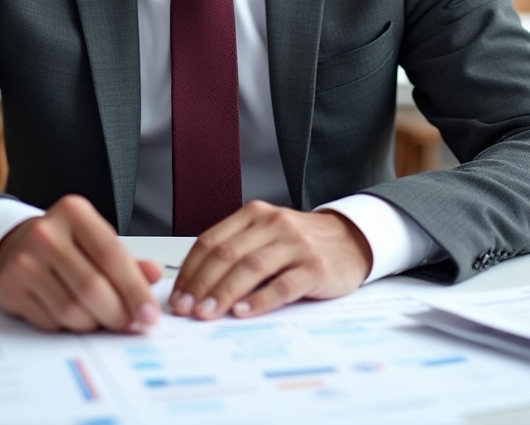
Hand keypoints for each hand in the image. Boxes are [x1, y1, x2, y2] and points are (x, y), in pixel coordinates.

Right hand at [0, 194, 162, 332]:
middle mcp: (46, 232)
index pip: (112, 255)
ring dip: (93, 323)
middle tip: (130, 326)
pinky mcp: (9, 287)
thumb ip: (126, 261)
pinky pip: (49, 321)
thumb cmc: (63, 244)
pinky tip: (73, 316)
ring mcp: (24, 259)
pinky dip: (68, 327)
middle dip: (118, 314)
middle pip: (92, 286)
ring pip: (71, 309)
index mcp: (74, 212)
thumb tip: (154, 275)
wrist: (14, 245)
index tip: (149, 315)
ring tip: (101, 319)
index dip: (134, 289)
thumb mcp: (95, 241)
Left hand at [170, 201, 371, 320]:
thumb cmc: (300, 243)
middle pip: (228, 254)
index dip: (191, 270)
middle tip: (186, 309)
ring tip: (207, 314)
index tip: (178, 295)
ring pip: (252, 267)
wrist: (351, 239)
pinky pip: (283, 285)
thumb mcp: (266, 235)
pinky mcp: (316, 267)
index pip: (212, 240)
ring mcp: (296, 244)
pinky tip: (243, 312)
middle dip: (202, 284)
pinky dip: (260, 300)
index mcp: (255, 215)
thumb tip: (196, 286)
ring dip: (224, 293)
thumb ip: (237, 251)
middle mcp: (273, 224)